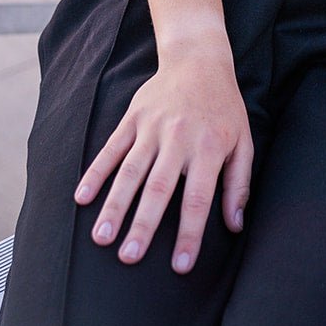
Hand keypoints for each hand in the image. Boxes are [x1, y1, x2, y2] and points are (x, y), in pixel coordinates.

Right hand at [73, 44, 252, 273]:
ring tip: (102, 237)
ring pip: (130, 171)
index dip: (190, 234)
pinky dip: (95, 173)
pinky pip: (111, 149)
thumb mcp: (243, 141)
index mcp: (208, 148)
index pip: (198, 198)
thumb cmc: (224, 107)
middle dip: (143, 225)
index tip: (180, 266)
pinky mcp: (132, 119)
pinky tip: (82, 198)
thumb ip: (238, 184)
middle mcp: (178, 139)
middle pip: (158, 188)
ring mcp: (152, 128)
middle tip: (129, 258)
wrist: (199, 59)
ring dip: (114, 205)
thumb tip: (235, 226)